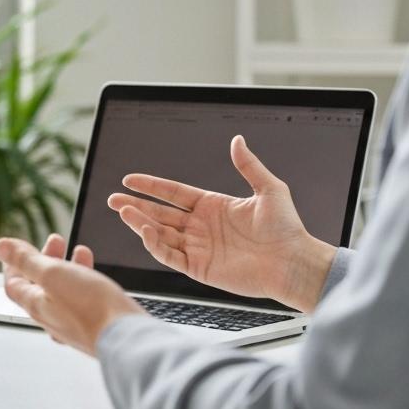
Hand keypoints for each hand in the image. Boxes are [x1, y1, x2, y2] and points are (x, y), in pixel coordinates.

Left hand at [0, 234, 144, 354]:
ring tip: (80, 250)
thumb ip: (26, 261)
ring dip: (67, 266)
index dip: (13, 262)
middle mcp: (51, 317)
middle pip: (38, 285)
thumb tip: (0, 247)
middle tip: (56, 240)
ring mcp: (72, 324)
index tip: (20, 245)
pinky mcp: (93, 325)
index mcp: (36, 305)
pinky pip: (82, 299)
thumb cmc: (91, 308)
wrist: (126, 337)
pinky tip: (95, 273)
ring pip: (62, 290)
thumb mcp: (53, 274)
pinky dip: (84, 279)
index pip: (13, 283)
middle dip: (44, 259)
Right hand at [106, 135, 335, 312]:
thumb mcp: (270, 189)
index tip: (129, 179)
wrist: (294, 263)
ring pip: (160, 234)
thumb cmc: (287, 228)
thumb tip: (237, 140)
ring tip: (123, 212)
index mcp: (212, 205)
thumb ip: (249, 166)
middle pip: (160, 213)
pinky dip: (155, 246)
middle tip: (113, 199)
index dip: (151, 186)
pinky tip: (145, 232)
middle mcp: (201, 226)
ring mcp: (199, 248)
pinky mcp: (200, 269)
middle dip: (135, 206)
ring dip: (140, 224)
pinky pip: (170, 256)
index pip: (173, 193)